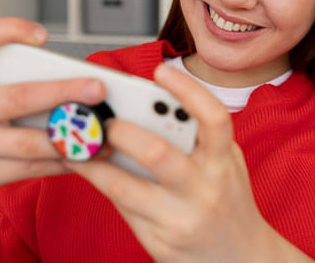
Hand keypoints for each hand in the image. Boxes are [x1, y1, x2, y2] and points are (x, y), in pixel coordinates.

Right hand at [0, 17, 105, 260]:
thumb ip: (19, 82)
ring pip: (29, 141)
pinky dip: (62, 162)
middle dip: (65, 93)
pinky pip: (30, 168)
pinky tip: (84, 156)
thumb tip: (81, 82)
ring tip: (102, 133)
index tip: (43, 35)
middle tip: (98, 89)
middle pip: (20, 97)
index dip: (7, 30)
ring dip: (70, 138)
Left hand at [67, 64, 312, 262]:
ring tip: (75, 142)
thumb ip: (199, 138)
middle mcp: (205, 190)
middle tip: (101, 117)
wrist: (240, 260)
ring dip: (93, 162)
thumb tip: (150, 106)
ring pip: (126, 187)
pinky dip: (99, 183)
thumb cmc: (228, 201)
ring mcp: (180, 219)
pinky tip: (84, 167)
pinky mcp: (159, 242)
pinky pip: (121, 207)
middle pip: (158, 154)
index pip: (214, 120)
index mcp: (224, 163)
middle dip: (122, 131)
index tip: (160, 70)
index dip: (188, 91)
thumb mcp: (227, 165)